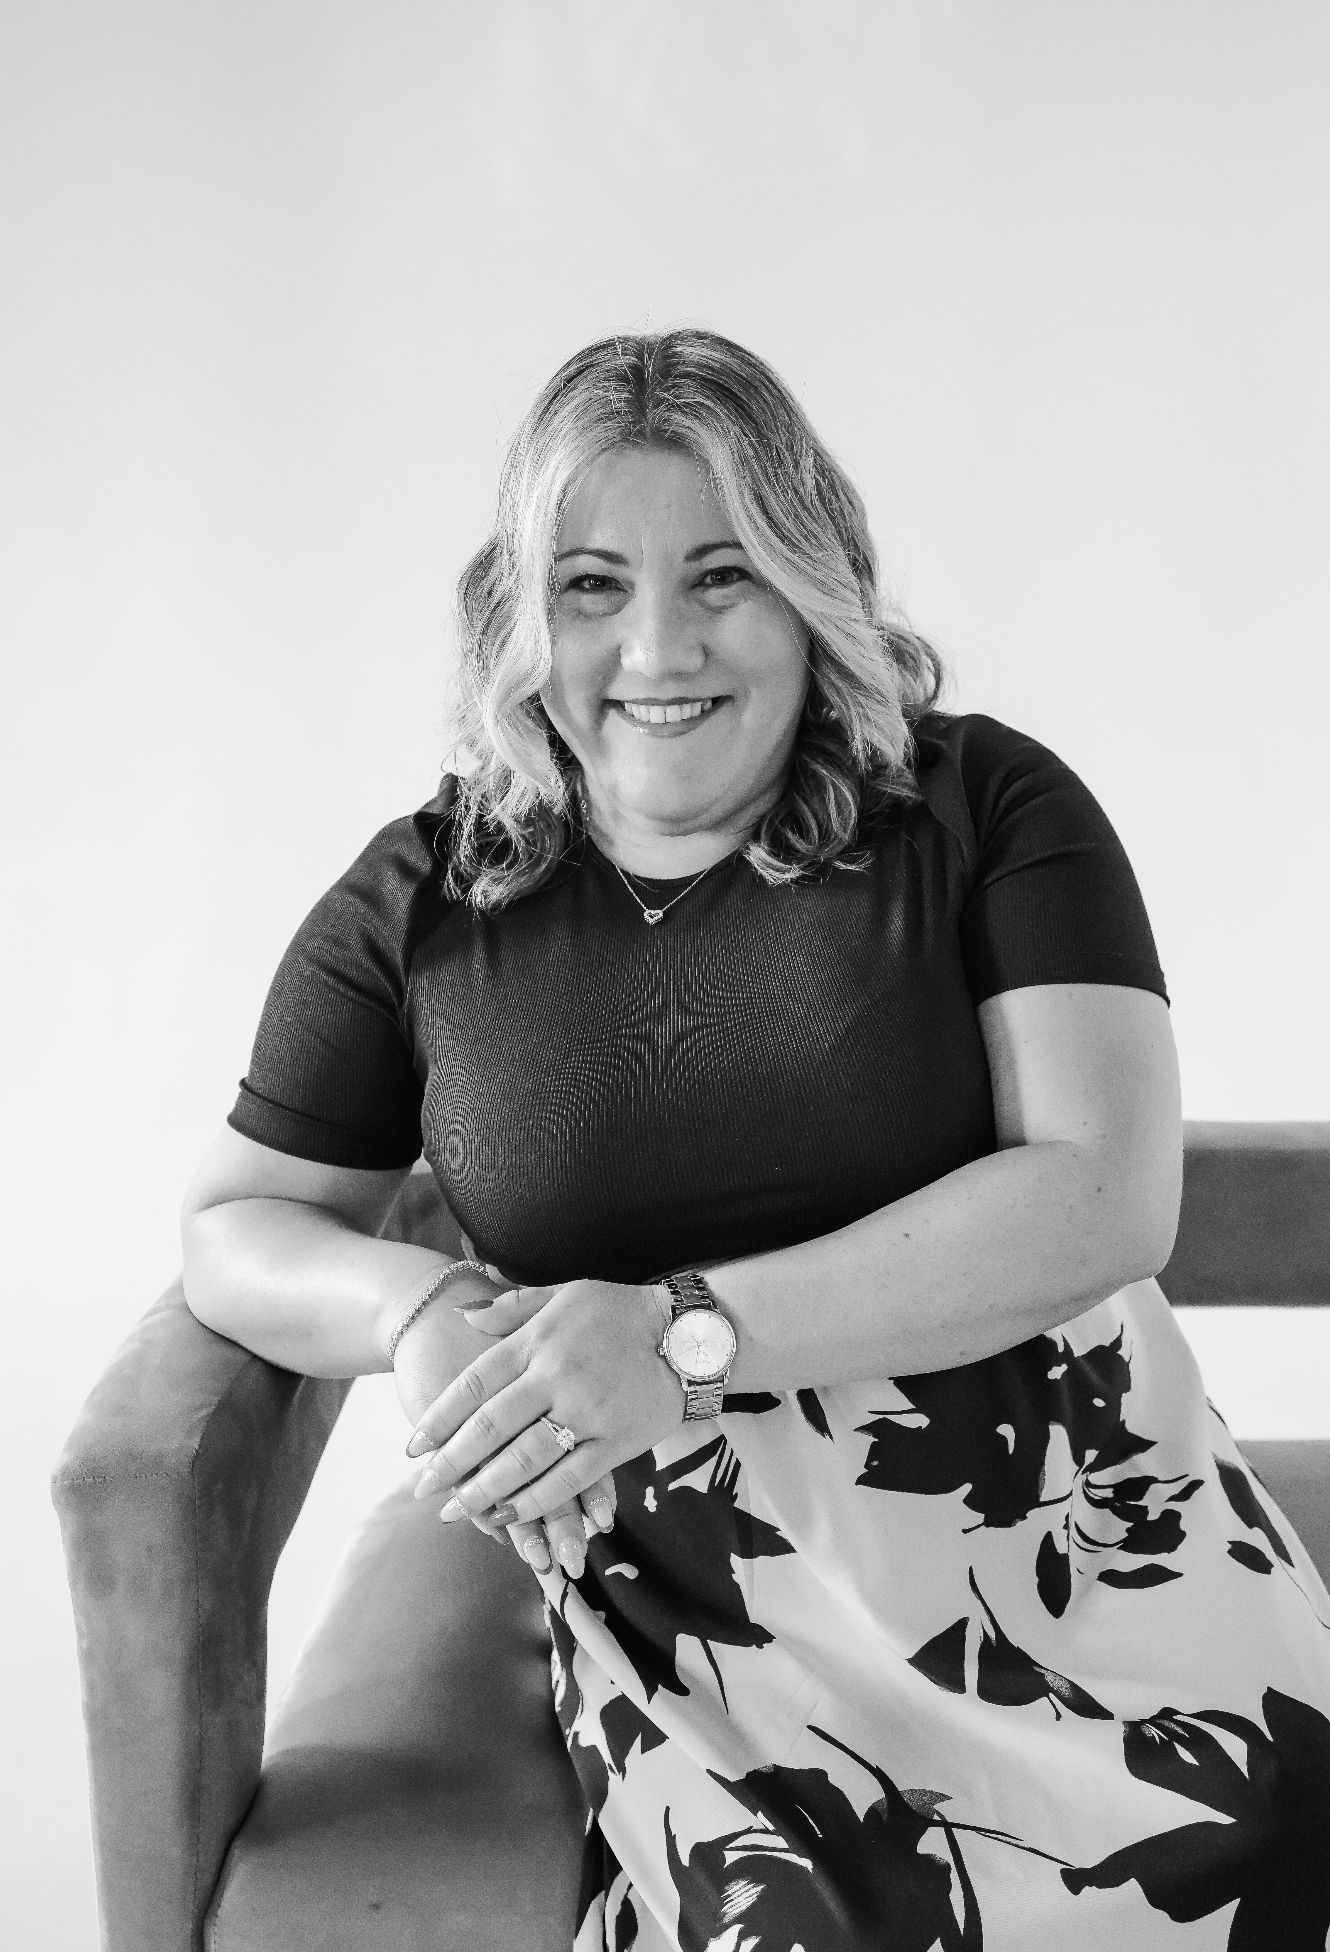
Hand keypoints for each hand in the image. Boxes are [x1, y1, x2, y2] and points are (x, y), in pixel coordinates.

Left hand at [404, 1279, 680, 1552]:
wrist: (690, 1332)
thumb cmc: (621, 1310)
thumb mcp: (564, 1294)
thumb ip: (512, 1309)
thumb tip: (464, 1317)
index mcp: (538, 1341)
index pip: (474, 1385)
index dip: (439, 1419)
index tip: (413, 1447)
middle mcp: (556, 1378)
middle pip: (490, 1428)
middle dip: (451, 1463)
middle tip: (423, 1489)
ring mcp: (587, 1413)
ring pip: (523, 1461)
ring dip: (484, 1490)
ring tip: (457, 1510)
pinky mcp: (616, 1443)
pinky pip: (568, 1480)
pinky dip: (535, 1502)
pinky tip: (509, 1516)